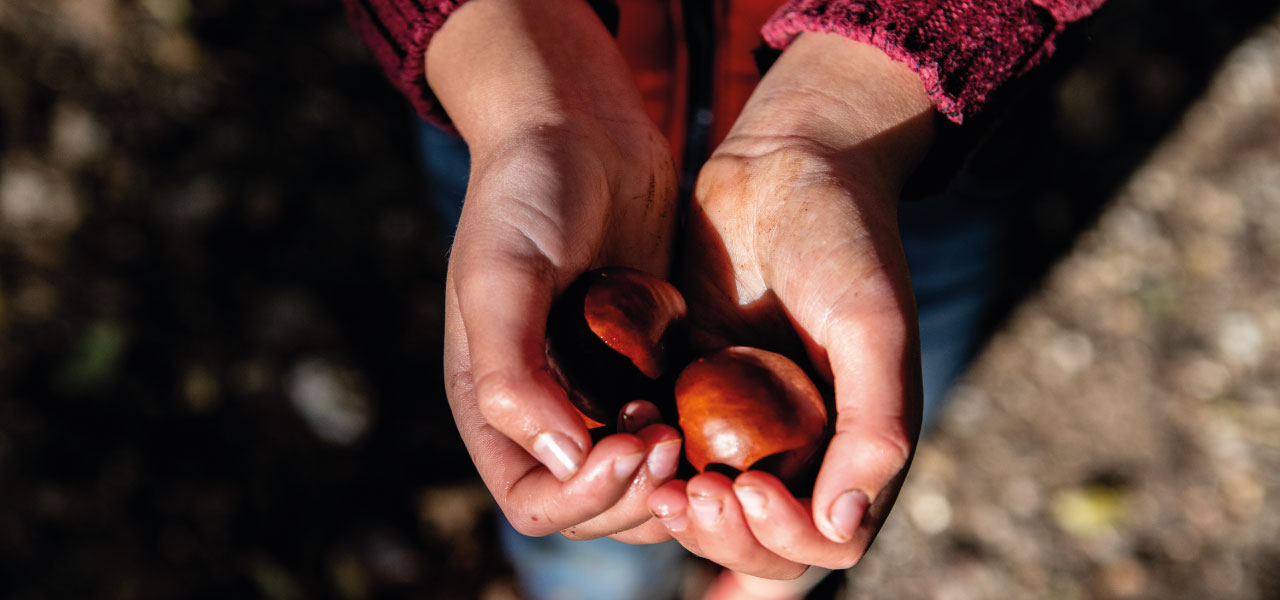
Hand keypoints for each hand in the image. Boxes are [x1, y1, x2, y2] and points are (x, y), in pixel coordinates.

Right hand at [430, 0, 681, 542]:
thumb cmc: (525, 194)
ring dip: (671, 476)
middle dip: (635, 492)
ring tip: (691, 427)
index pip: (533, 499)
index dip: (583, 496)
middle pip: (592, 506)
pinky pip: (679, 430)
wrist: (581, 128)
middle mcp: (546, 409)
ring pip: (643, 481)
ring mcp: (601, 390)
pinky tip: (716, 405)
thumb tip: (559, 456)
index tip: (632, 445)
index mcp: (493, 403)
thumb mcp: (499, 276)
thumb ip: (510, 374)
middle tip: (674, 440)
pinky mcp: (650, 365)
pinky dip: (699, 438)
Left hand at [647, 34, 935, 577]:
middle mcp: (801, 447)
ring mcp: (744, 423)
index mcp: (857, 446)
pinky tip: (626, 433)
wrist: (788, 162)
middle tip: (686, 494)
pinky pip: (667, 449)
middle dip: (722, 534)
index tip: (749, 489)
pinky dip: (648, 459)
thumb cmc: (847, 238)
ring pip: (707, 506)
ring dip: (678, 510)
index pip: (822, 539)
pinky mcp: (692, 390)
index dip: (783, 537)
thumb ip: (876, 426)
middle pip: (759, 541)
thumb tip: (843, 524)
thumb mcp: (872, 325)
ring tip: (651, 469)